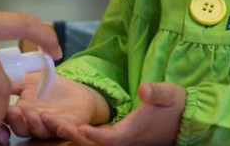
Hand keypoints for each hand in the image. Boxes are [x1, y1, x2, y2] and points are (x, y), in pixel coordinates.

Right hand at [6, 74, 109, 138]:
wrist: (77, 94)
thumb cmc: (50, 89)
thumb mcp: (28, 82)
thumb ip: (13, 83)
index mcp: (23, 114)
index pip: (9, 119)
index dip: (4, 115)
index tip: (2, 107)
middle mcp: (34, 124)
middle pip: (22, 129)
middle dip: (18, 121)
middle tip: (15, 111)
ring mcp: (50, 127)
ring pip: (41, 132)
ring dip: (36, 125)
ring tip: (34, 114)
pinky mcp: (68, 127)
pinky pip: (63, 130)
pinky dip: (60, 127)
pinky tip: (55, 121)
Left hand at [40, 82, 185, 145]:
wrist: (183, 119)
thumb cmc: (174, 104)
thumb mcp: (168, 94)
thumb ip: (156, 92)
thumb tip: (145, 89)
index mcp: (133, 132)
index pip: (109, 138)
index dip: (91, 134)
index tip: (74, 127)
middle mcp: (124, 142)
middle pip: (93, 144)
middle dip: (71, 134)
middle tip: (48, 121)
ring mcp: (120, 142)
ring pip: (91, 144)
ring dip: (70, 134)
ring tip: (46, 121)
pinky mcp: (117, 139)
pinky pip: (94, 140)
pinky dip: (77, 134)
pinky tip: (60, 124)